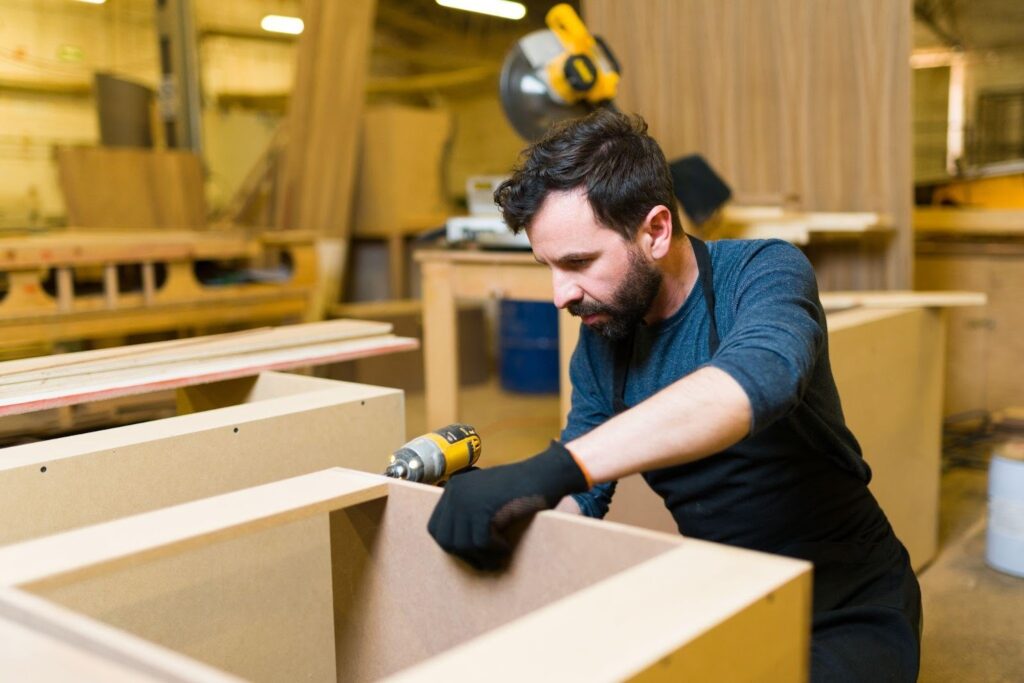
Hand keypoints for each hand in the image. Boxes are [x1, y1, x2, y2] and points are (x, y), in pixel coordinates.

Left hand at [427, 441, 589, 569]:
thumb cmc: (520, 489)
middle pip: (445, 539)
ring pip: (462, 544)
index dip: (452, 545)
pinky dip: (495, 549)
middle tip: (486, 559)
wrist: (545, 474)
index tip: (473, 552)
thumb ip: (467, 512)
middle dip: (465, 554)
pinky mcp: (484, 508)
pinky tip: (507, 544)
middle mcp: (455, 491)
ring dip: (482, 555)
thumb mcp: (485, 496)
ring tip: (500, 552)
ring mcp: (468, 499)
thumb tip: (456, 547)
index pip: (435, 527)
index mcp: (453, 488)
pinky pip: (481, 542)